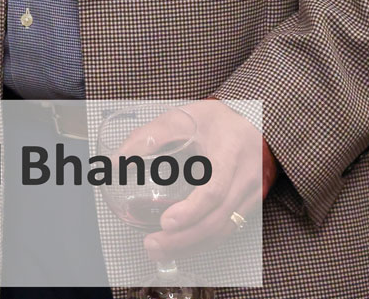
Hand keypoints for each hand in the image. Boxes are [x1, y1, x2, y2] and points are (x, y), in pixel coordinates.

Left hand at [120, 100, 272, 261]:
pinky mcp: (249, 205)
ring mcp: (251, 194)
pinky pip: (228, 230)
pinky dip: (203, 242)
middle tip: (153, 245)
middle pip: (217, 218)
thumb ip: (148, 137)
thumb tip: (116, 160)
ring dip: (191, 246)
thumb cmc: (215, 120)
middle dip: (184, 238)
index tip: (166, 222)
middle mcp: (245, 177)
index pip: (214, 190)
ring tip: (160, 251)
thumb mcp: (182, 118)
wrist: (251, 124)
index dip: (191, 211)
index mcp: (229, 152)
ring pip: (224, 230)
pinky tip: (181, 246)